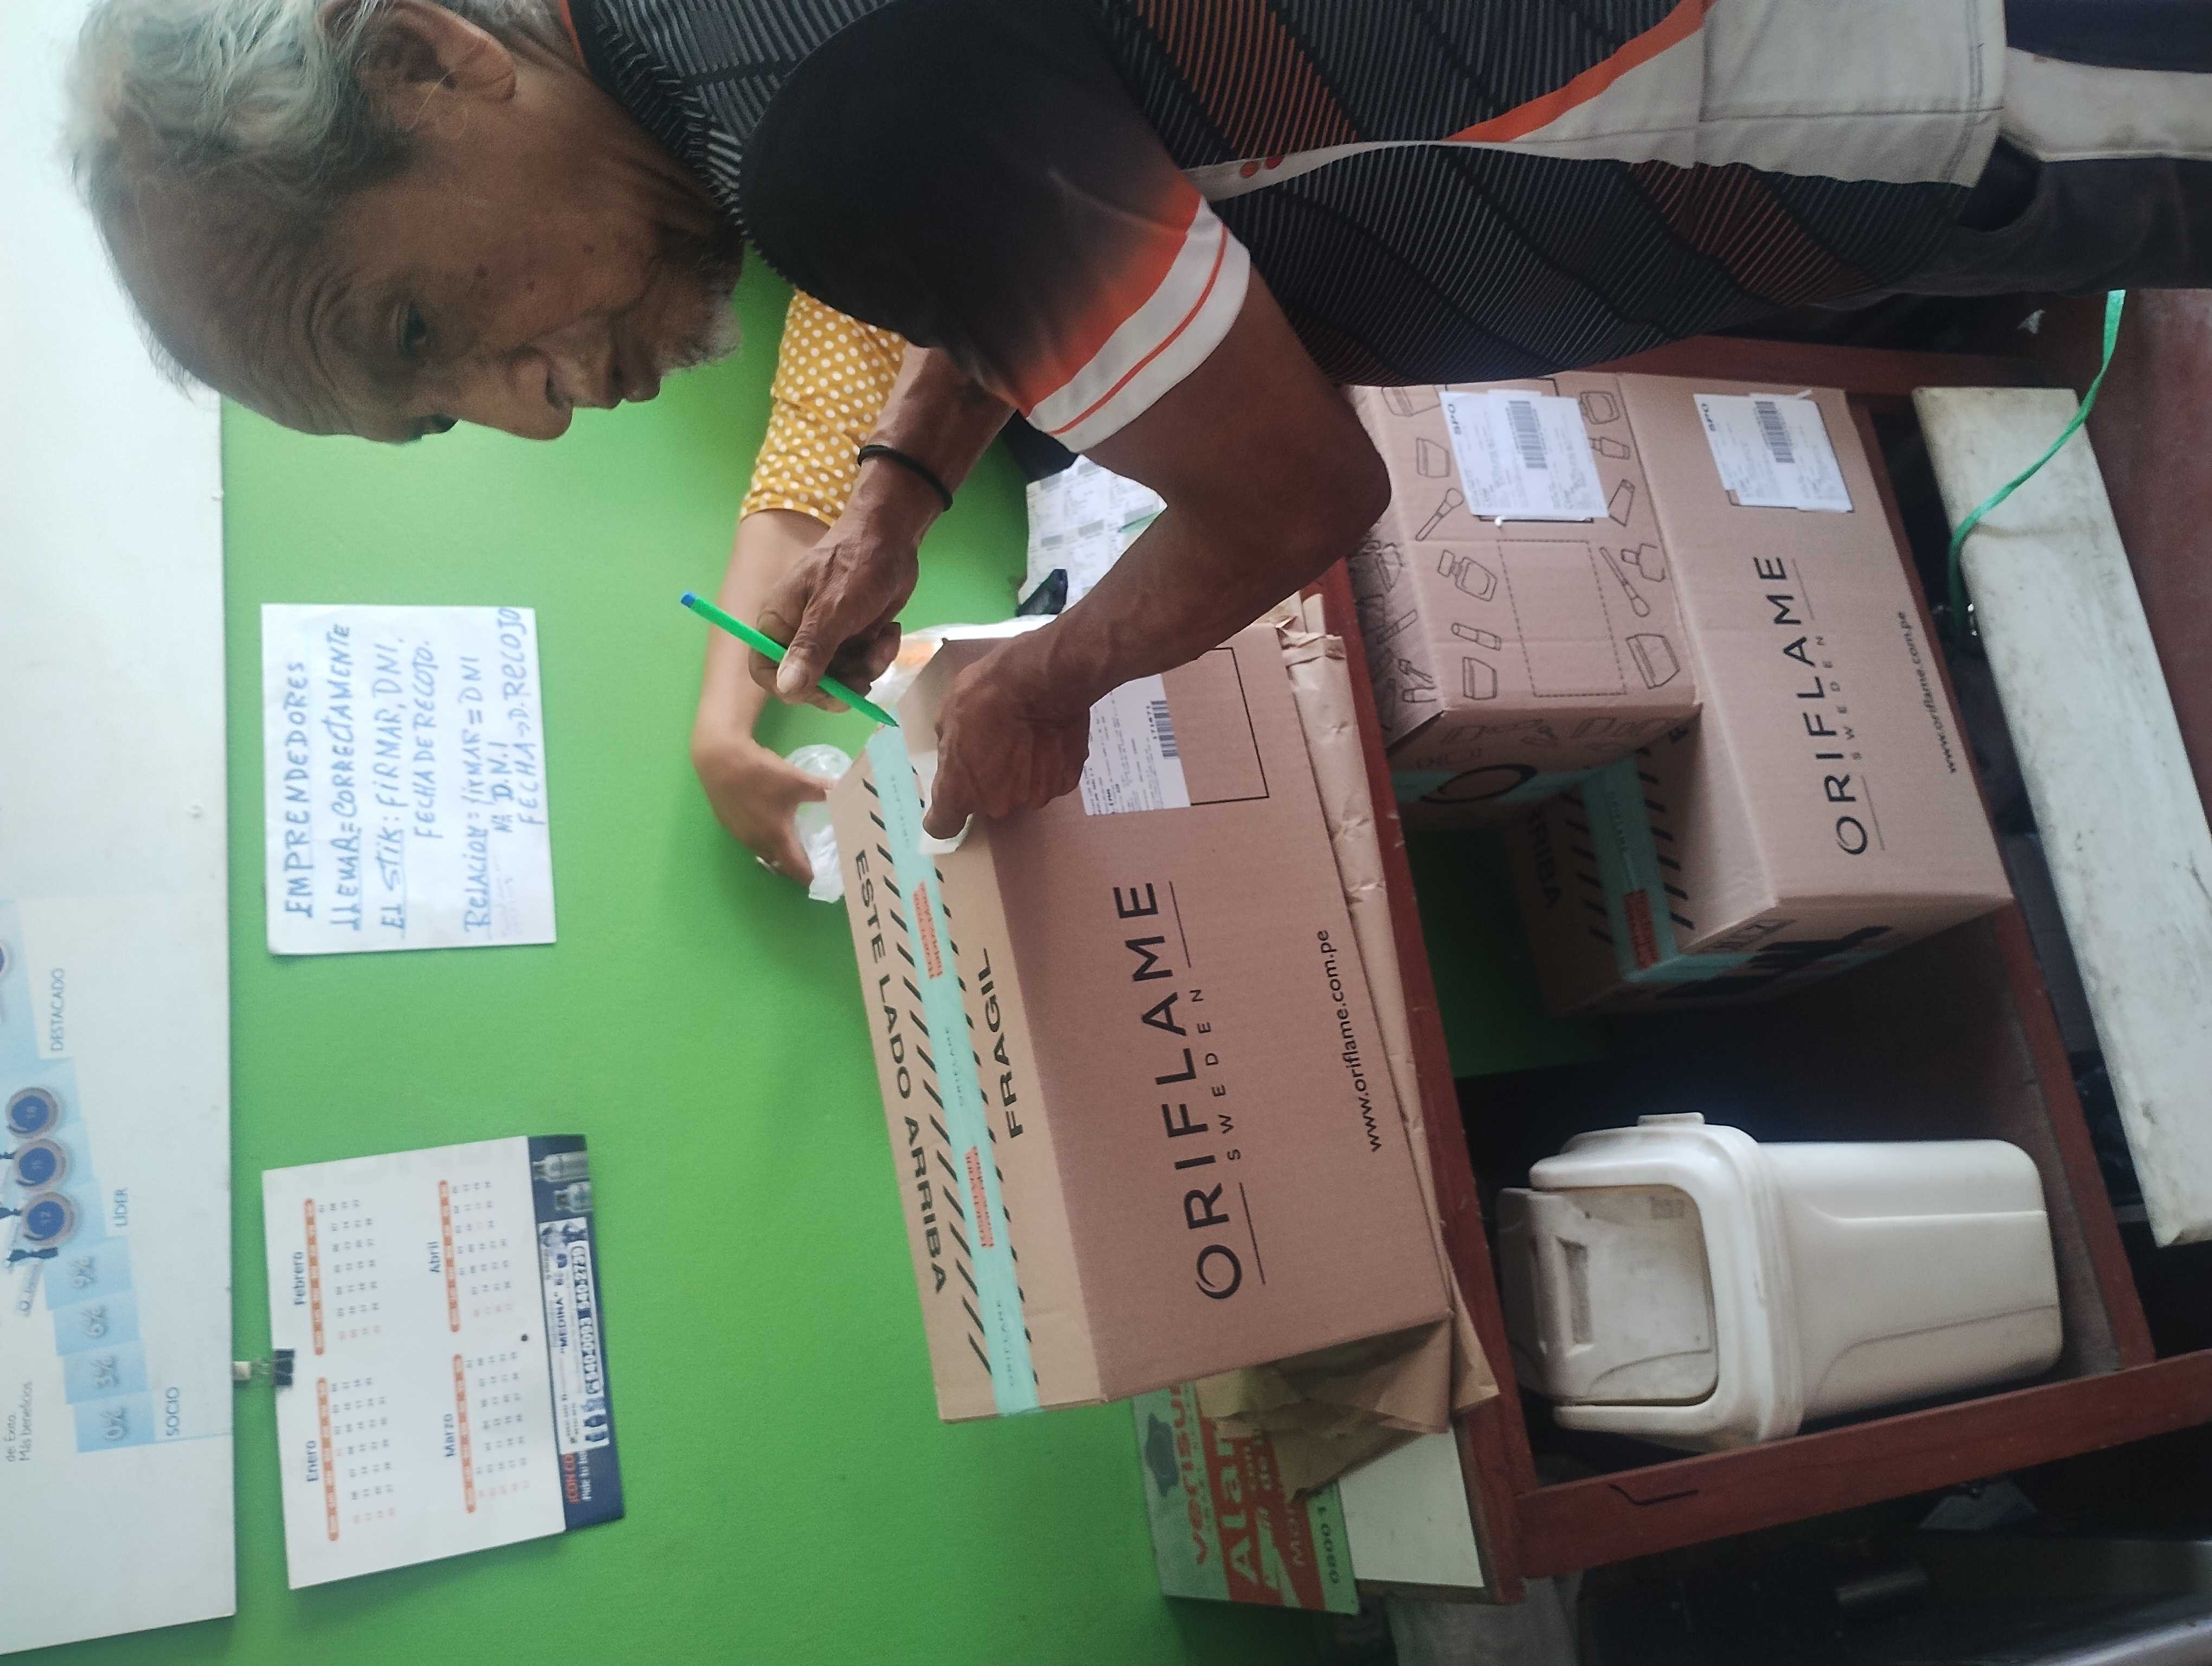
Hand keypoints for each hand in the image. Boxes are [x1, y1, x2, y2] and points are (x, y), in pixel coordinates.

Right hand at [689, 727, 829, 880]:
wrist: (720, 759)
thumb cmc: (760, 773)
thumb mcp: (797, 780)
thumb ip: (823, 789)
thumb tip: (846, 790)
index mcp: (775, 837)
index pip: (796, 869)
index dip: (811, 876)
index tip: (824, 878)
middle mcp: (757, 842)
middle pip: (780, 864)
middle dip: (797, 866)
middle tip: (815, 860)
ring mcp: (740, 835)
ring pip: (764, 852)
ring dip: (780, 853)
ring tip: (797, 844)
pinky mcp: (729, 824)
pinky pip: (752, 841)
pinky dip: (765, 840)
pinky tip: (771, 824)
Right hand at [751, 469, 936, 709]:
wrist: (892, 537)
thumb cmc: (855, 564)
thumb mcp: (832, 610)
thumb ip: (810, 650)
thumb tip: (787, 690)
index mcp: (778, 622)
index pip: (765, 669)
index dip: (789, 688)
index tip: (823, 693)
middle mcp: (798, 633)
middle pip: (808, 682)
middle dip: (840, 683)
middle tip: (864, 680)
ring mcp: (827, 637)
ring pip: (840, 678)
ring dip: (866, 668)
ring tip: (883, 640)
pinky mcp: (852, 637)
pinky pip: (861, 665)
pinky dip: (878, 654)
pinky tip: (889, 632)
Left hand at [923, 645, 1093, 837]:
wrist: (1040, 680)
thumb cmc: (984, 694)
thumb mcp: (948, 717)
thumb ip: (950, 751)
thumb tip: (958, 759)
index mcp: (959, 791)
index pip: (943, 826)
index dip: (944, 816)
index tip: (950, 802)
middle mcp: (996, 804)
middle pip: (989, 802)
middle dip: (989, 781)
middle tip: (997, 746)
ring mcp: (1033, 797)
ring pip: (1022, 791)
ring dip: (1021, 773)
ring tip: (1027, 738)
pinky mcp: (1064, 783)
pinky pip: (1049, 779)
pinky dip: (1048, 765)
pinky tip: (1048, 738)